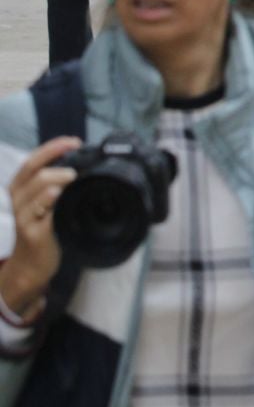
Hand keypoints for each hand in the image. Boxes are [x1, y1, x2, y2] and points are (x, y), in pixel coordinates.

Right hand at [1, 136, 82, 321]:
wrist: (32, 264)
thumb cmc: (44, 227)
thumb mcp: (45, 202)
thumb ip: (56, 183)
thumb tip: (82, 160)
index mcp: (20, 189)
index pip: (31, 161)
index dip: (52, 148)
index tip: (74, 142)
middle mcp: (18, 201)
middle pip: (35, 174)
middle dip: (57, 165)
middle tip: (77, 168)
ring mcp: (24, 218)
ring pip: (38, 191)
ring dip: (57, 181)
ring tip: (73, 179)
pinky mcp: (33, 234)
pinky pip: (42, 215)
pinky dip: (52, 203)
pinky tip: (61, 198)